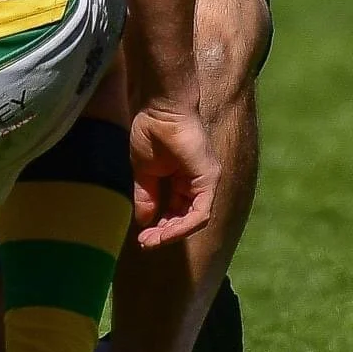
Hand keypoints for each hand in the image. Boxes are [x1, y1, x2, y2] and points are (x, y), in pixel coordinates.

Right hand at [129, 100, 217, 248]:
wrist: (160, 109)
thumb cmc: (151, 131)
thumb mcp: (143, 171)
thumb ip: (146, 196)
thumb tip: (143, 221)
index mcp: (183, 180)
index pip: (176, 211)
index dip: (159, 226)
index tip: (142, 236)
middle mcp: (198, 183)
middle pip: (185, 218)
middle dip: (164, 233)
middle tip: (146, 242)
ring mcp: (206, 181)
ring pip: (195, 219)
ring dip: (173, 233)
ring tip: (153, 239)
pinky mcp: (210, 180)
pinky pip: (201, 212)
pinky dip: (184, 226)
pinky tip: (167, 232)